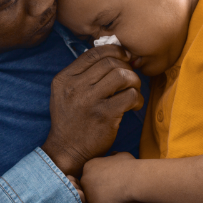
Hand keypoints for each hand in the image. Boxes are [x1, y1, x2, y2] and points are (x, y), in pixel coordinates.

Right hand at [43, 45, 143, 176]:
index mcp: (64, 79)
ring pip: (122, 75)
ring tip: (133, 91)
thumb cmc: (71, 121)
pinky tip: (133, 106)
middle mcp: (74, 87)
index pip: (93, 53)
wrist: (67, 151)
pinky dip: (137, 99)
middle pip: (110, 62)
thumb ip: (82, 75)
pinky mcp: (104, 115)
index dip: (114, 51)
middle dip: (126, 68)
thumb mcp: (66, 94)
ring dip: (134, 81)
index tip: (123, 59)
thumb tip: (112, 56)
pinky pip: (130, 96)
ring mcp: (89, 101)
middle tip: (129, 80)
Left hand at [79, 152, 138, 202]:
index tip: (113, 182)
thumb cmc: (131, 167)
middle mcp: (84, 179)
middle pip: (89, 188)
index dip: (102, 181)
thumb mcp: (121, 156)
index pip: (91, 177)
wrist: (135, 179)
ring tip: (116, 197)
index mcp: (88, 166)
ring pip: (93, 200)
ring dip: (103, 200)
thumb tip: (113, 155)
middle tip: (114, 191)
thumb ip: (114, 156)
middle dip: (100, 191)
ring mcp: (88, 193)